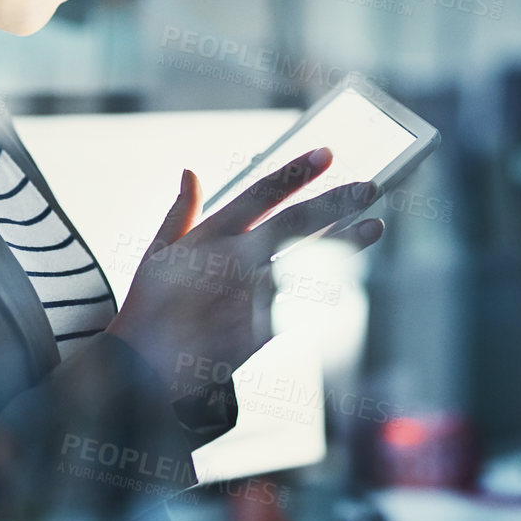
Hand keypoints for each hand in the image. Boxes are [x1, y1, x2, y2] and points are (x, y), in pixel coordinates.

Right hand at [104, 147, 383, 397]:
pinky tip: (353, 280)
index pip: (260, 193)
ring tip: (376, 226)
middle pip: (295, 222)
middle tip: (370, 187)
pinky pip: (306, 306)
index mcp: (210, 236)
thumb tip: (191, 171)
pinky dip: (330, 292)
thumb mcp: (158, 252)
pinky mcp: (262, 329)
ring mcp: (251, 294)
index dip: (296, 172)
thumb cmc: (149, 307)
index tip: (327, 153)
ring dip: (346, 244)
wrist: (144, 367)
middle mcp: (235, 259)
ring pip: (309, 262)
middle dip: (335, 202)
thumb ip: (181, 211)